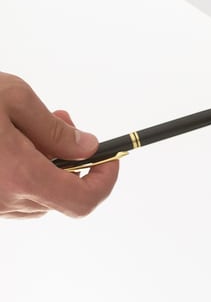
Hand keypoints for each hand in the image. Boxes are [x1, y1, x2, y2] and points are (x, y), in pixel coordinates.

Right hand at [0, 74, 119, 218]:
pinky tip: (7, 140)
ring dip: (44, 165)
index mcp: (19, 177)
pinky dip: (19, 172)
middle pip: (60, 196)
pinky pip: (8, 196)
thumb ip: (54, 130)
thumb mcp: (12, 99)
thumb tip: (87, 148)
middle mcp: (1, 200)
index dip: (104, 182)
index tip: (109, 158)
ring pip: (34, 197)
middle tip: (64, 122)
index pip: (82, 202)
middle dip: (72, 161)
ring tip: (27, 126)